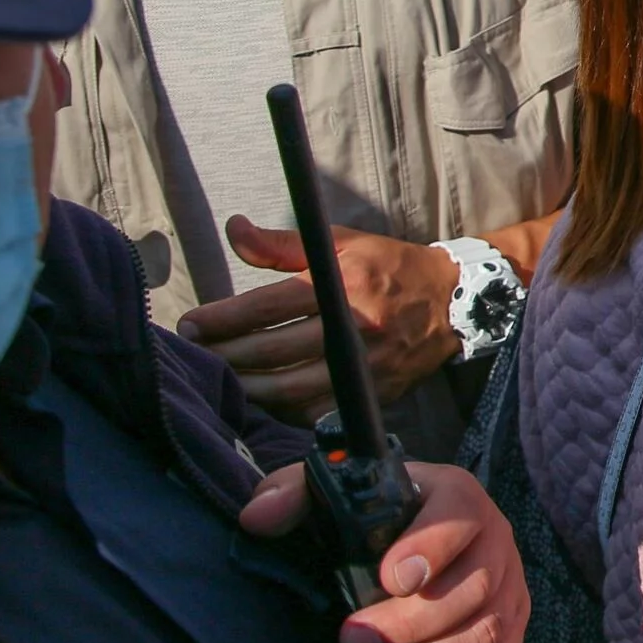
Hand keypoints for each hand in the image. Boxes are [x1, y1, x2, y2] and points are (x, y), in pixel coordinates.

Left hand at [178, 218, 461, 422]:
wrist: (452, 302)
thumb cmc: (389, 267)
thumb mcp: (341, 243)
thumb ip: (282, 243)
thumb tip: (234, 230)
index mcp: (343, 286)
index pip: (266, 307)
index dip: (220, 319)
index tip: (189, 324)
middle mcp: (353, 329)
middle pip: (270, 351)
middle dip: (223, 354)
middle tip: (194, 353)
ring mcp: (364, 367)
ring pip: (287, 389)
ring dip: (246, 388)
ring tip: (221, 378)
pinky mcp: (372, 393)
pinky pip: (315, 412)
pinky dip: (281, 410)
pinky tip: (262, 399)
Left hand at [241, 460, 527, 642]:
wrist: (412, 533)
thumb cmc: (370, 515)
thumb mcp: (329, 492)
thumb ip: (289, 494)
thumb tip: (259, 518)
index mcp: (455, 494)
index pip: (458, 516)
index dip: (431, 549)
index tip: (388, 580)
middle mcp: (495, 537)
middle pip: (473, 587)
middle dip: (409, 625)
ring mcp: (509, 584)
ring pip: (483, 632)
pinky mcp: (509, 625)